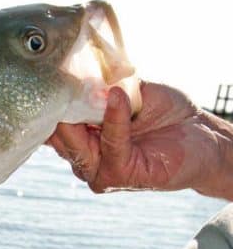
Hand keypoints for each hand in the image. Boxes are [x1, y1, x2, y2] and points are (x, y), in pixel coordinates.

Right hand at [48, 82, 232, 199]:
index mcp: (80, 140)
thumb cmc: (166, 113)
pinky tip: (117, 97)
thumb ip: (102, 87)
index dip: (47, 104)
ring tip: (98, 86)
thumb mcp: (129, 91)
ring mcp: (99, 172)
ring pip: (77, 144)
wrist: (202, 135)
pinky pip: (111, 145)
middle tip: (63, 80)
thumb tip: (78, 72)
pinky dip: (114, 119)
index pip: (50, 126)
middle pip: (57, 136)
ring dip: (86, 112)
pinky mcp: (120, 176)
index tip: (46, 77)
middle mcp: (84, 159)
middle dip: (59, 108)